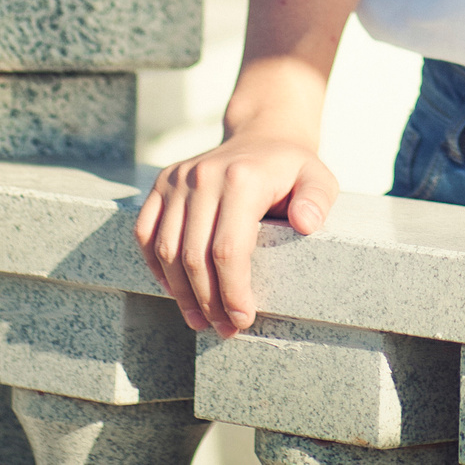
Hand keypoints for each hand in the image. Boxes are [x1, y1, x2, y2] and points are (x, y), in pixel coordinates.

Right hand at [133, 127, 338, 335]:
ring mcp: (178, 179)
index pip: (228, 250)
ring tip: (201, 319)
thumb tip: (306, 224)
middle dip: (208, 301)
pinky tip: (176, 290)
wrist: (262, 136)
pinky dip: (156, 266)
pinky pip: (145, 233)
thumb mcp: (318, 178)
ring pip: (167, 250)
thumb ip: (318, 200)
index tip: (243, 319)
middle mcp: (203, 176)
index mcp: (241, 179)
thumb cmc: (291, 169)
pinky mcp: (161, 183)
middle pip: (194, 256)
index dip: (232, 292)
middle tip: (224, 328)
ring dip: (181, 293)